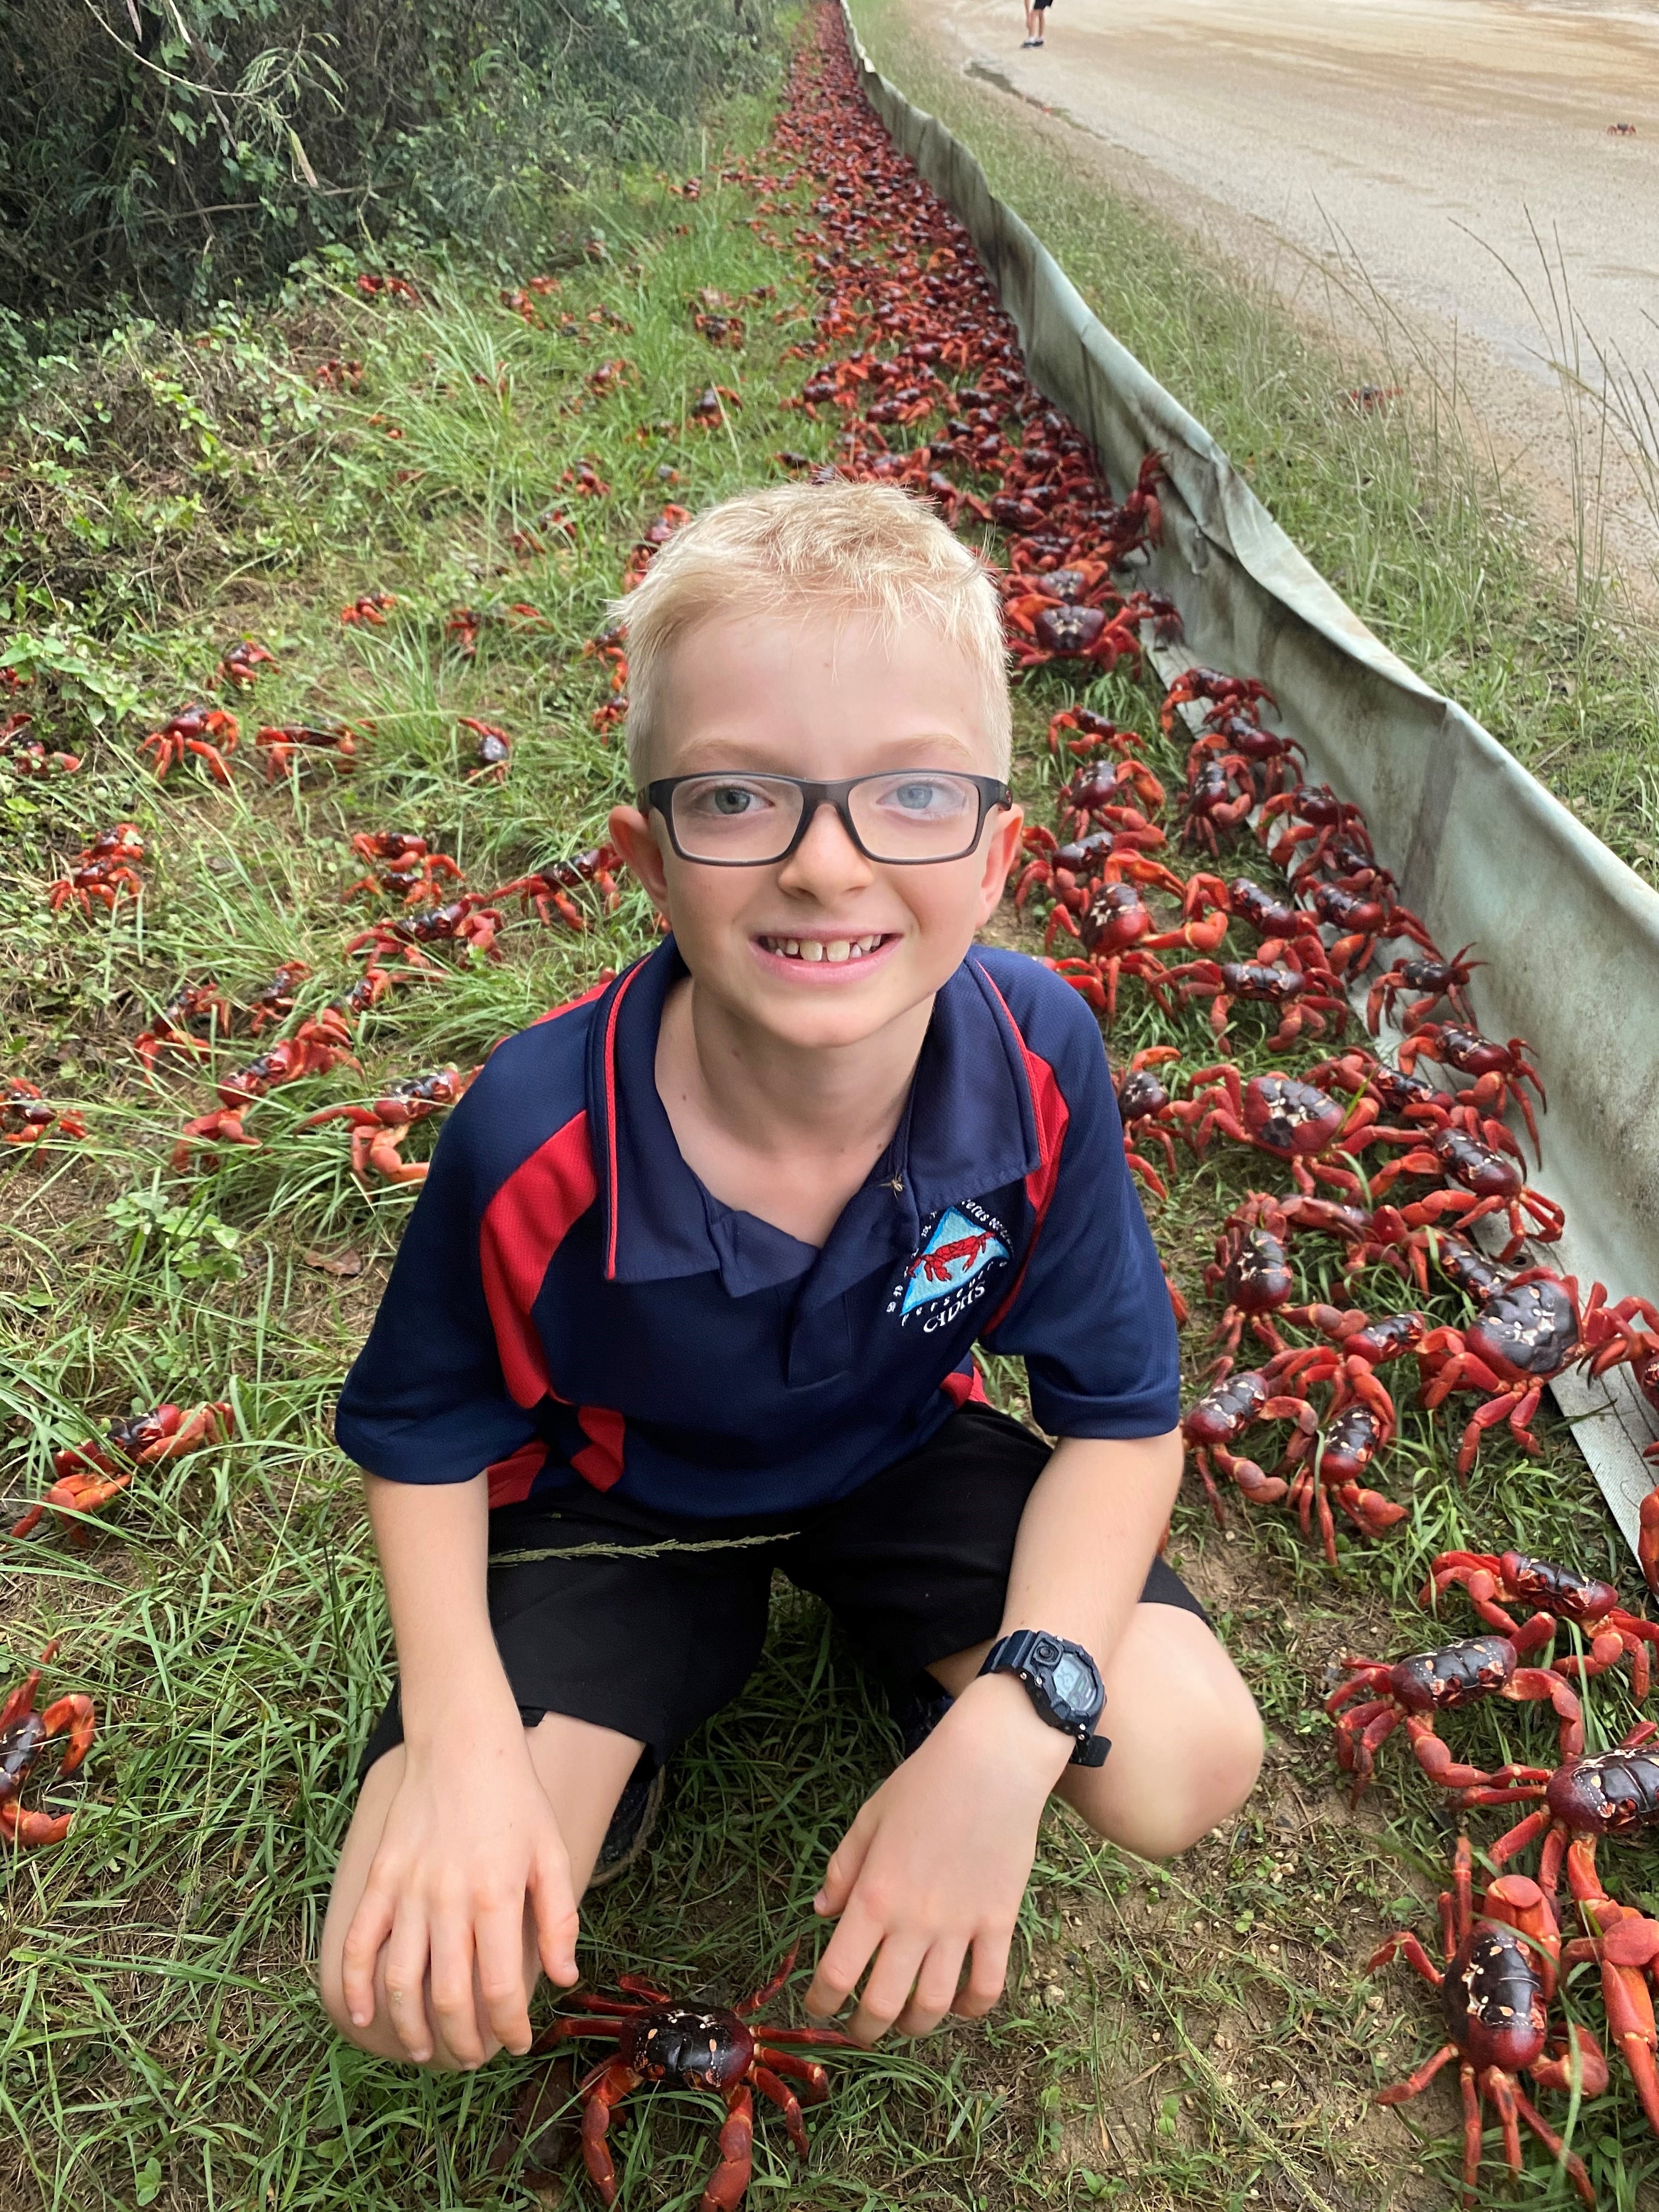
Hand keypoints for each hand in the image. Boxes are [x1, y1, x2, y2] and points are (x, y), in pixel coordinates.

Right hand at [339, 1709, 578, 2066]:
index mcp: (497, 1897)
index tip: (517, 2044)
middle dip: (463, 2041)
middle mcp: (449, 1901)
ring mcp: (408, 1891)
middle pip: (449, 1998)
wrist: (463, 1743)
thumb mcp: (553, 1853)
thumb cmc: (515, 1799)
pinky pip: (360, 1943)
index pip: (502, 1988)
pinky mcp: (379, 1879)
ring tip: (428, 2051)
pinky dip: (355, 1987)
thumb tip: (563, 1978)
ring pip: (400, 1983)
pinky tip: (364, 2017)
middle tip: (475, 2056)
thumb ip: (560, 1919)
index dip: (510, 2029)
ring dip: (412, 2029)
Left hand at [804, 1673, 1069, 2042]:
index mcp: (874, 1896)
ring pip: (934, 2006)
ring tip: (906, 2021)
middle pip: (883, 2004)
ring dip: (915, 2025)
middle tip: (860, 2029)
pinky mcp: (1000, 1923)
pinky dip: (972, 2009)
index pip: (838, 1973)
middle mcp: (914, 1922)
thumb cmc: (923, 1783)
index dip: (821, 2003)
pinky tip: (960, 2006)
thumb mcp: (869, 1818)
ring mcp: (960, 1927)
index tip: (818, 2007)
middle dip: (865, 2028)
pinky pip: (987, 1986)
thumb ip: (843, 1869)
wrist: (992, 1762)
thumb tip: (822, 1913)